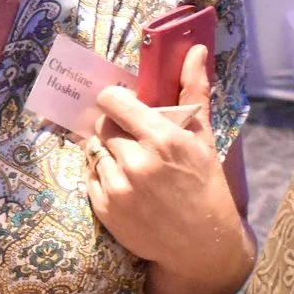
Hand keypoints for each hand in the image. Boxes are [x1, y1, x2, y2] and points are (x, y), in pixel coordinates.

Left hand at [85, 45, 241, 268]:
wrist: (202, 245)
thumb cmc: (205, 184)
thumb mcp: (203, 137)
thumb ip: (193, 90)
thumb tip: (193, 49)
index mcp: (162, 139)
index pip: (113, 101)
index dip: (114, 101)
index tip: (122, 106)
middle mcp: (137, 162)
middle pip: (102, 125)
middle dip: (115, 128)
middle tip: (133, 140)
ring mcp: (118, 187)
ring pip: (93, 149)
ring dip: (107, 152)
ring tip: (133, 166)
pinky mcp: (104, 208)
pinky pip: (89, 175)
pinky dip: (102, 175)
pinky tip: (126, 185)